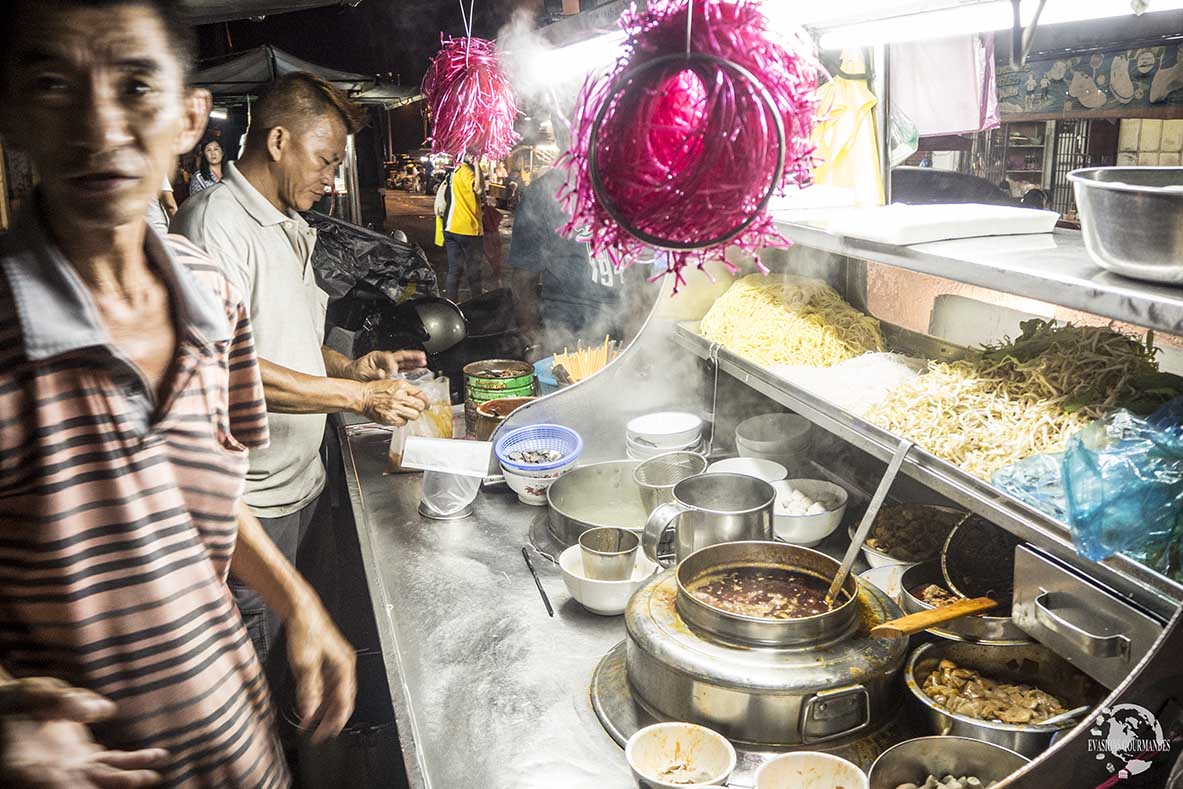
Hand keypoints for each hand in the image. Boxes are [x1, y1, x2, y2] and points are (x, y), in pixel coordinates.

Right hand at [0, 677, 167, 787]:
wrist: (14, 705)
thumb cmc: (17, 699)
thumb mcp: (34, 694)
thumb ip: (61, 701)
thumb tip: (104, 709)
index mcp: (22, 764)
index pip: (43, 780)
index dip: (60, 783)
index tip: (70, 773)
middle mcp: (49, 773)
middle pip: (81, 786)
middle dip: (110, 787)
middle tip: (136, 782)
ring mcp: (71, 767)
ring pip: (104, 777)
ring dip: (130, 778)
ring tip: (155, 775)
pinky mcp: (85, 759)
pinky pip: (113, 763)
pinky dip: (134, 762)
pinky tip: (156, 758)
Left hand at [285, 601, 356, 743]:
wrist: (302, 611)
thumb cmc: (307, 631)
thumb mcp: (305, 664)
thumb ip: (309, 690)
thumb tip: (310, 713)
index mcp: (344, 667)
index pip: (345, 702)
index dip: (335, 721)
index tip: (323, 735)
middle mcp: (344, 666)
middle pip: (343, 700)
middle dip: (331, 719)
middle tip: (318, 734)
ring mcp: (337, 664)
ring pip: (335, 694)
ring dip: (325, 710)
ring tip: (311, 723)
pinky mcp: (328, 661)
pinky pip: (328, 686)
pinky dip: (321, 698)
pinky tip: (310, 705)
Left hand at [348, 350, 427, 381]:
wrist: (353, 375)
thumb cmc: (355, 373)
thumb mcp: (361, 373)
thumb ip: (372, 374)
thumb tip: (381, 374)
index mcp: (377, 356)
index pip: (388, 358)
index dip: (392, 365)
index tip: (393, 372)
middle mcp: (385, 359)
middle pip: (401, 355)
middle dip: (411, 356)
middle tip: (421, 356)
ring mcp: (389, 364)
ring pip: (404, 361)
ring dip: (414, 361)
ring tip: (424, 361)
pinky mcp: (392, 370)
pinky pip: (404, 368)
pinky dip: (412, 368)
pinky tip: (420, 369)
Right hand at [358, 380, 426, 425]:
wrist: (362, 397)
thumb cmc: (375, 390)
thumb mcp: (393, 383)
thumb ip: (407, 389)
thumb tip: (420, 396)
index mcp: (401, 386)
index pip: (421, 394)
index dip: (426, 401)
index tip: (427, 404)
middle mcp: (399, 397)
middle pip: (420, 406)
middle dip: (419, 408)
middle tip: (415, 408)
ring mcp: (395, 408)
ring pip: (414, 416)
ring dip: (411, 415)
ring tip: (404, 412)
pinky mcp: (390, 418)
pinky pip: (404, 422)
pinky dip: (402, 420)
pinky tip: (396, 415)